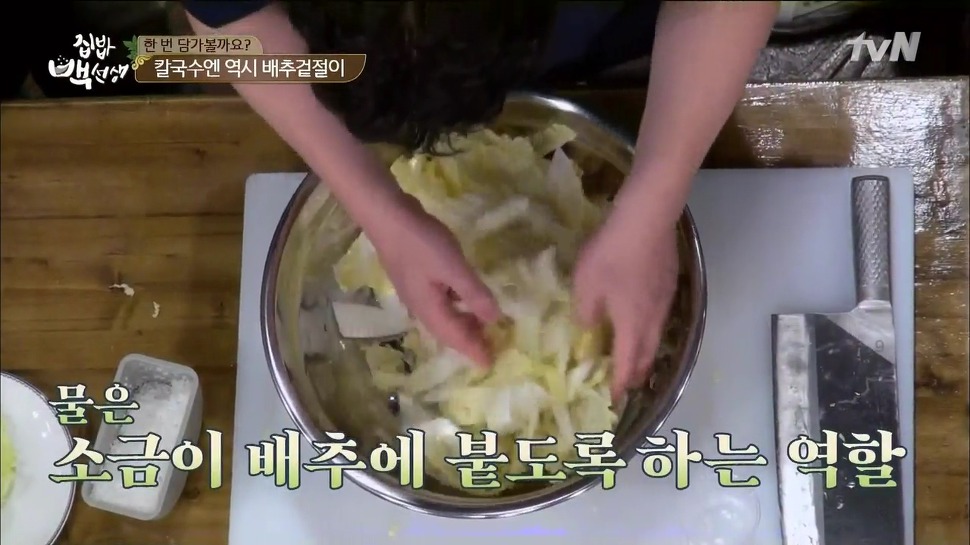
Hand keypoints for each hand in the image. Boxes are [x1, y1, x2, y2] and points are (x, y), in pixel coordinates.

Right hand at [366, 195, 501, 364]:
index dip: (473, 350)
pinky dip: (456, 304)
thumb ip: (474, 294)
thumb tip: (495, 319)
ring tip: (483, 324)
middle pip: (447, 331)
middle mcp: (421, 306)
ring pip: (443, 316)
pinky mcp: (416, 276)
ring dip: (462, 322)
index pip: (455, 338)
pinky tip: (465, 296)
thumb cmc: (421, 243)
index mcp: (429, 310)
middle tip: (491, 346)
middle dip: (468, 340)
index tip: (490, 364)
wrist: (387, 216)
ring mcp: (416, 291)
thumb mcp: (453, 268)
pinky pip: (440, 301)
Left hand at [573, 206, 678, 398]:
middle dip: (636, 374)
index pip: (626, 364)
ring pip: (657, 337)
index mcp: (631, 325)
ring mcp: (665, 301)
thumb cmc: (611, 255)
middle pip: (646, 355)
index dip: (619, 383)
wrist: (647, 219)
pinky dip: (652, 330)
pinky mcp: (670, 283)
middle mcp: (653, 319)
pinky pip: (661, 317)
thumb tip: (588, 327)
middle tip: (628, 385)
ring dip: (646, 353)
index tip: (614, 399)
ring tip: (637, 359)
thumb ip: (586, 312)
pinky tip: (646, 321)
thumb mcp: (585, 285)